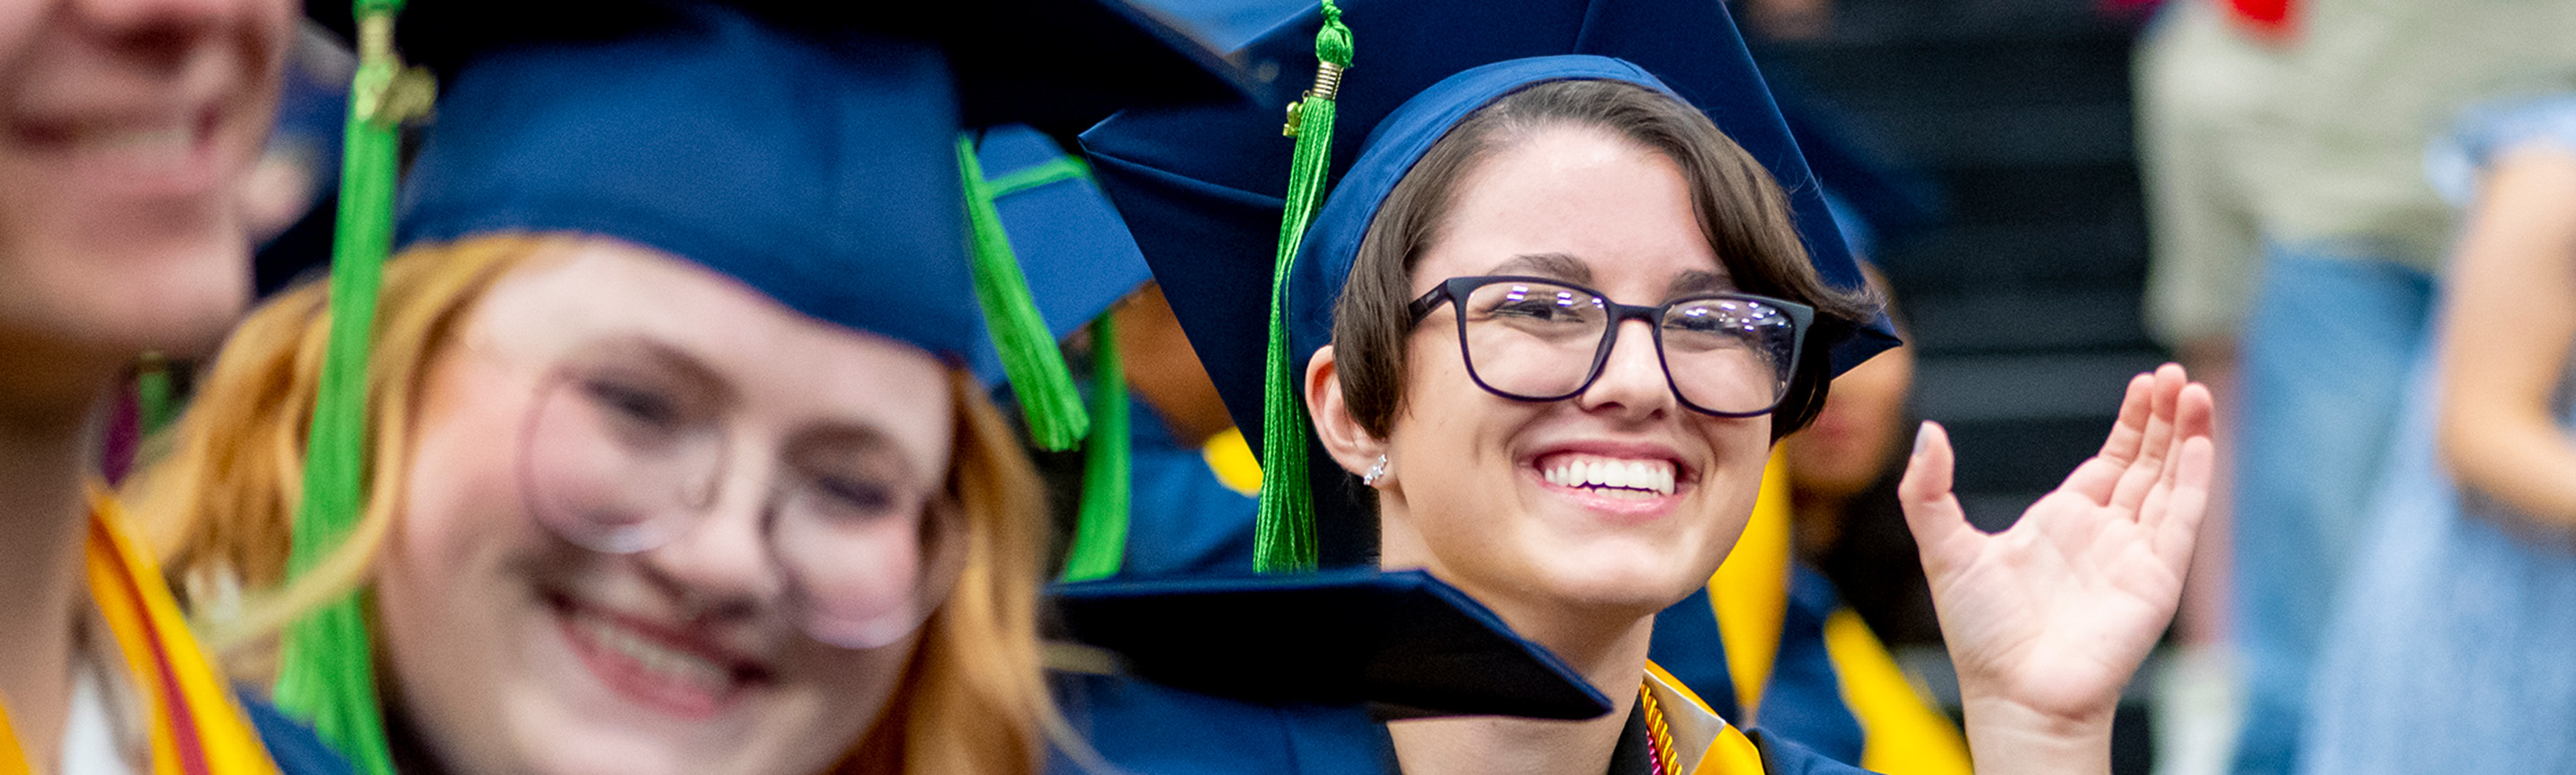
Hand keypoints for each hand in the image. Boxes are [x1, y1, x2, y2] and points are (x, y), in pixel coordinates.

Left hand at [1898, 364, 2214, 768]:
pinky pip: (2181, 520)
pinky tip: (2201, 444)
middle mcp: (2105, 535)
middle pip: (2148, 464)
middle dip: (2164, 419)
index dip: (2131, 424)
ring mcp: (2135, 555)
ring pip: (2171, 483)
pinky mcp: (2156, 579)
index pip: (2111, 462)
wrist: (2016, 693)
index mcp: (2063, 524)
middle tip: (2175, 374)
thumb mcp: (1945, 549)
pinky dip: (2194, 480)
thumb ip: (1929, 491)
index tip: (2147, 383)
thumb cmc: (1982, 636)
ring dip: (2186, 439)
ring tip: (2195, 390)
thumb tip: (1929, 432)